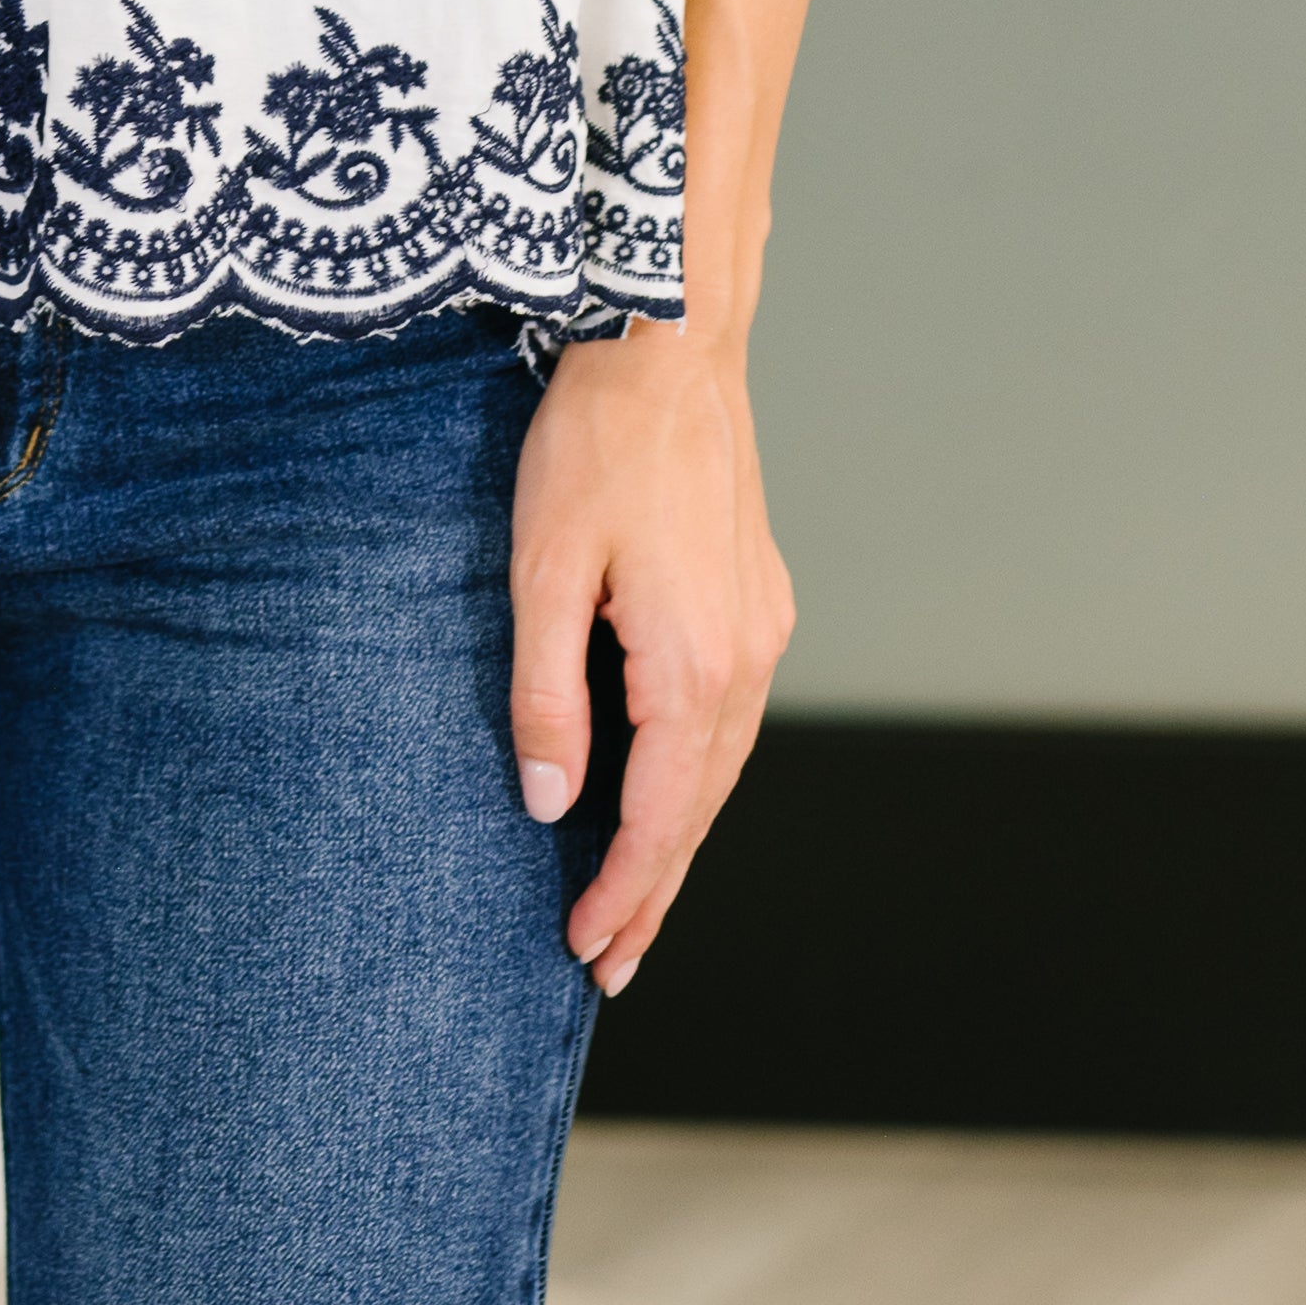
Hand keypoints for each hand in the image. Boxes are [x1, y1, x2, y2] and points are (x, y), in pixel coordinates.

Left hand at [507, 320, 793, 994]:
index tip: (587, 951)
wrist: (666, 342)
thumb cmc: (596, 444)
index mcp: (694, 665)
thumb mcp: (542, 569)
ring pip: (724, 765)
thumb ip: (547, 695)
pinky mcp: (759, 597)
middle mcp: (748, 659)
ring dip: (681, 836)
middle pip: (703, 809)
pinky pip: (732, 715)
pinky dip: (700, 772)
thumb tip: (551, 803)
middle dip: (656, 889)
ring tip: (636, 899)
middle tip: (612, 962)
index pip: (660, 817)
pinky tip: (667, 789)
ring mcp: (763, 626)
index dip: (624, 892)